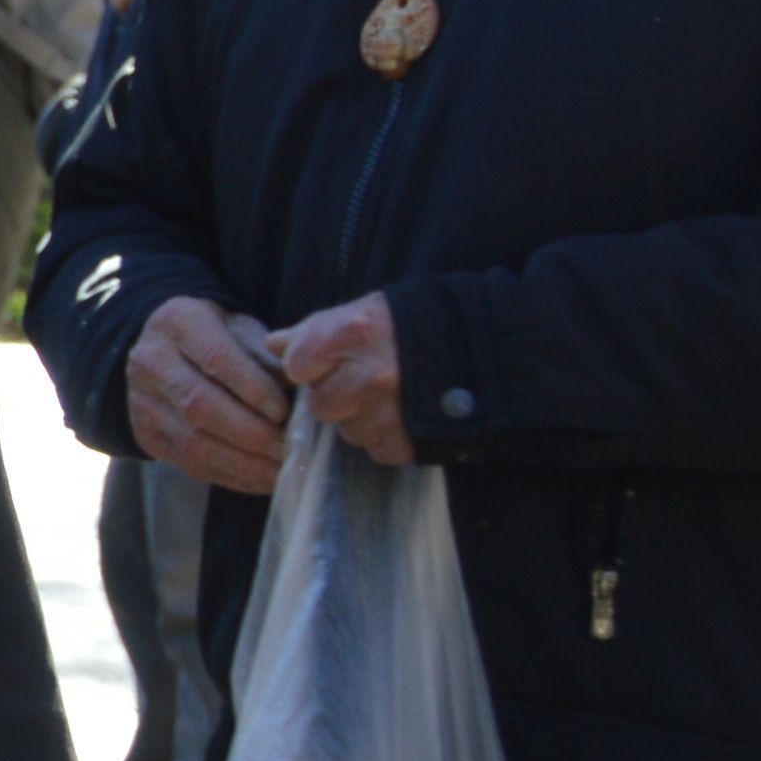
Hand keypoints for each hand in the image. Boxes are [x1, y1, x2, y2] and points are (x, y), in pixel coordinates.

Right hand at [124, 292, 298, 493]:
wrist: (162, 352)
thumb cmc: (216, 338)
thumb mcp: (243, 330)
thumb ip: (269, 357)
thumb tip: (301, 394)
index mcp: (179, 323)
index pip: (216, 358)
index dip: (252, 388)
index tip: (284, 411)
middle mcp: (151, 362)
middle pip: (200, 406)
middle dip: (250, 432)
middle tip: (288, 447)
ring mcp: (142, 403)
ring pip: (194, 442)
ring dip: (243, 462)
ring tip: (281, 469)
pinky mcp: (147, 436)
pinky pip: (190, 464)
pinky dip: (231, 476)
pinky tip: (262, 479)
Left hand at [270, 293, 417, 469]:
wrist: (486, 346)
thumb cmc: (416, 324)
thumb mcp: (365, 312)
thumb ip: (316, 330)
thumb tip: (274, 345)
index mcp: (352, 334)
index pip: (297, 365)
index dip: (309, 366)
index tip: (329, 362)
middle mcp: (368, 375)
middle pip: (320, 405)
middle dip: (336, 396)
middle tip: (363, 381)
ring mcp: (389, 412)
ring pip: (349, 431)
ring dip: (361, 419)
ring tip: (389, 397)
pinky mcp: (407, 441)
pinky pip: (377, 448)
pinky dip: (386, 436)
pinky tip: (404, 414)